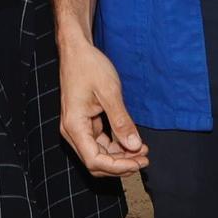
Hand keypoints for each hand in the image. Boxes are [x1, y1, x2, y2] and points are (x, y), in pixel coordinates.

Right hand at [54, 39, 147, 175]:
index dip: (118, 167)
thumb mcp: (109, 92)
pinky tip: (131, 141)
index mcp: (74, 126)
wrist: (77, 50)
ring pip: (99, 153)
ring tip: (142, 150)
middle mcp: (72, 131)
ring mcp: (78, 128)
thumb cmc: (89, 66)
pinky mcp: (84, 123)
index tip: (138, 163)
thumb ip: (121, 121)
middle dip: (121, 164)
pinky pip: (100, 142)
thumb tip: (135, 146)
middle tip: (144, 158)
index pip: (94, 160)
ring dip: (120, 156)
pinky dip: (115, 145)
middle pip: (96, 161)